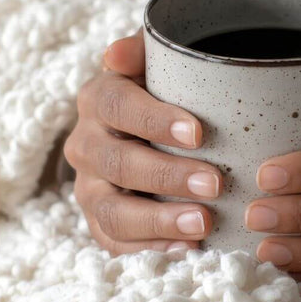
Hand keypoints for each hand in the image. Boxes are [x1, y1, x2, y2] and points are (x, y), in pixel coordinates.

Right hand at [64, 32, 221, 253]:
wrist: (158, 129)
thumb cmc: (169, 91)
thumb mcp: (161, 63)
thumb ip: (144, 50)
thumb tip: (116, 54)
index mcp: (99, 99)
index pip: (117, 106)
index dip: (154, 120)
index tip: (199, 133)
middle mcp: (86, 144)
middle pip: (117, 163)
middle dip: (167, 176)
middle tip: (215, 183)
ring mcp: (90, 188)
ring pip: (112, 211)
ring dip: (158, 221)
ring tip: (203, 225)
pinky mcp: (101, 224)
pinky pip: (116, 244)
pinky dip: (150, 249)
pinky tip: (188, 250)